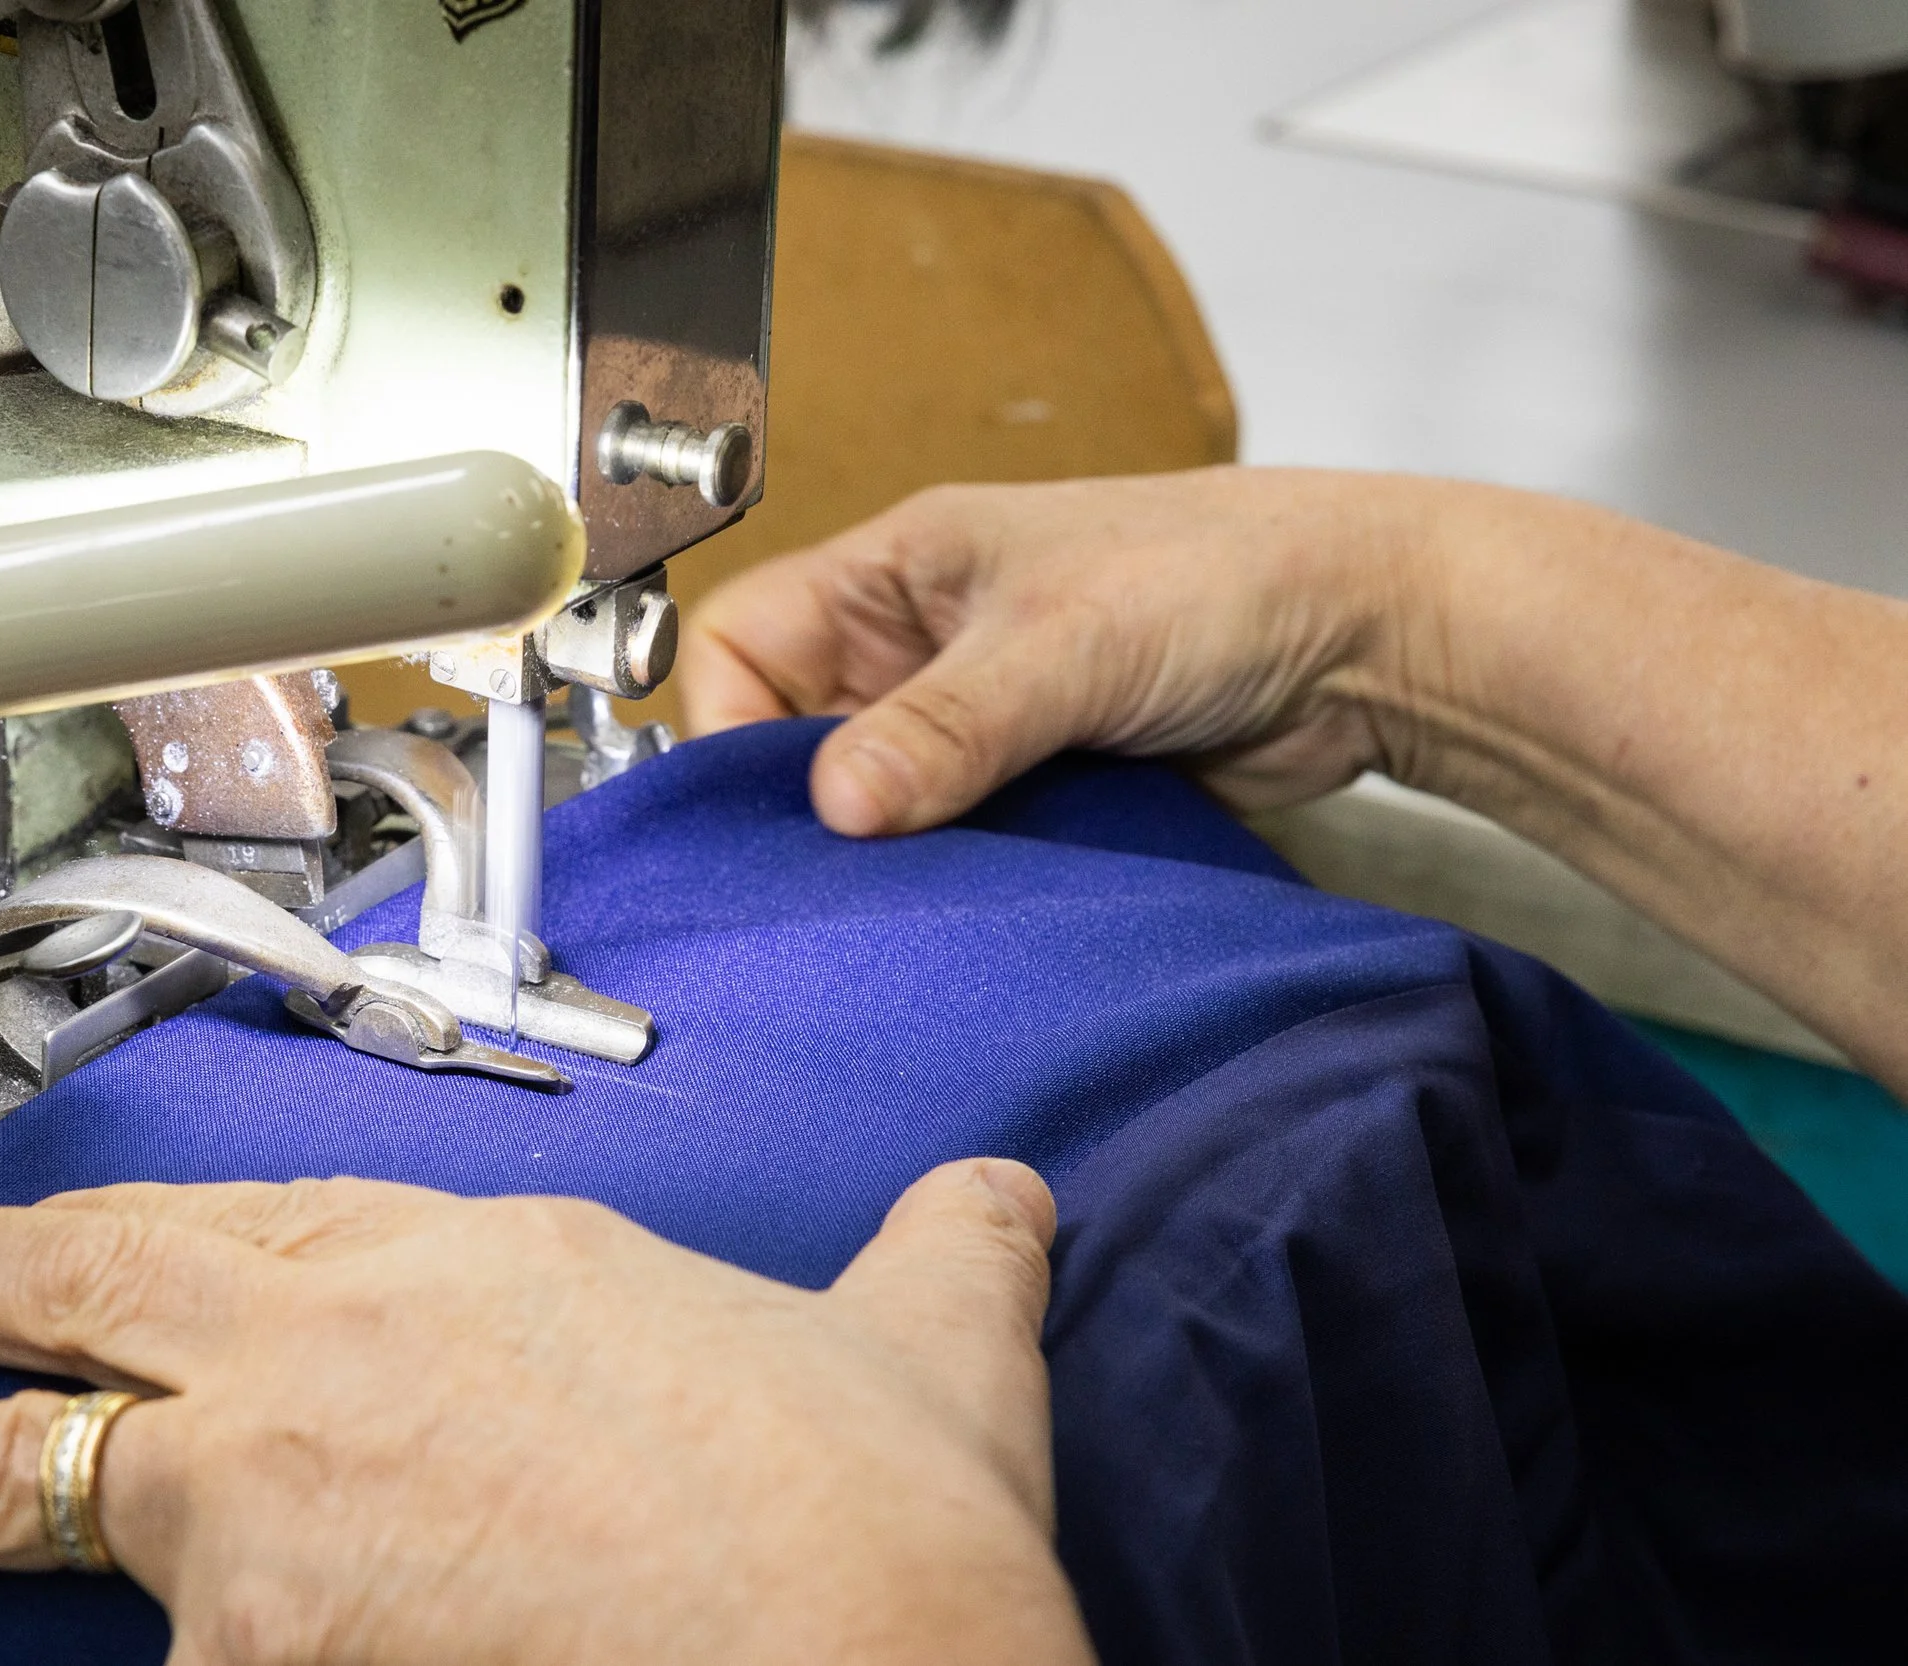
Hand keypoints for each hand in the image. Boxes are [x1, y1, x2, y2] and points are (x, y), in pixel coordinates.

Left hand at [0, 1161, 1093, 1665]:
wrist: (859, 1657)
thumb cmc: (876, 1524)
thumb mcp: (930, 1338)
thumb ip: (938, 1253)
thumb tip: (992, 1205)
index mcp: (478, 1262)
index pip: (260, 1220)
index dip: (151, 1231)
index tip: (82, 1244)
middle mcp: (342, 1359)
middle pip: (79, 1302)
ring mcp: (272, 1514)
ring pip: (38, 1486)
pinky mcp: (253, 1658)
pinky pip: (152, 1657)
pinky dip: (127, 1651)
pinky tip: (77, 1656)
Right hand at [681, 467, 1451, 834]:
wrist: (1367, 638)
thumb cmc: (1225, 576)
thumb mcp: (1062, 645)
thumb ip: (945, 727)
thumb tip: (836, 805)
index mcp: (900, 569)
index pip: (743, 643)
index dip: (730, 725)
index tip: (764, 809)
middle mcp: (922, 642)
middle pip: (797, 734)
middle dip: (806, 805)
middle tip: (826, 875)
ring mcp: (977, 716)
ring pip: (876, 798)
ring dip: (887, 849)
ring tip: (901, 898)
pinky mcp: (1032, 785)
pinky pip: (952, 839)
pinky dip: (950, 874)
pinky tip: (963, 907)